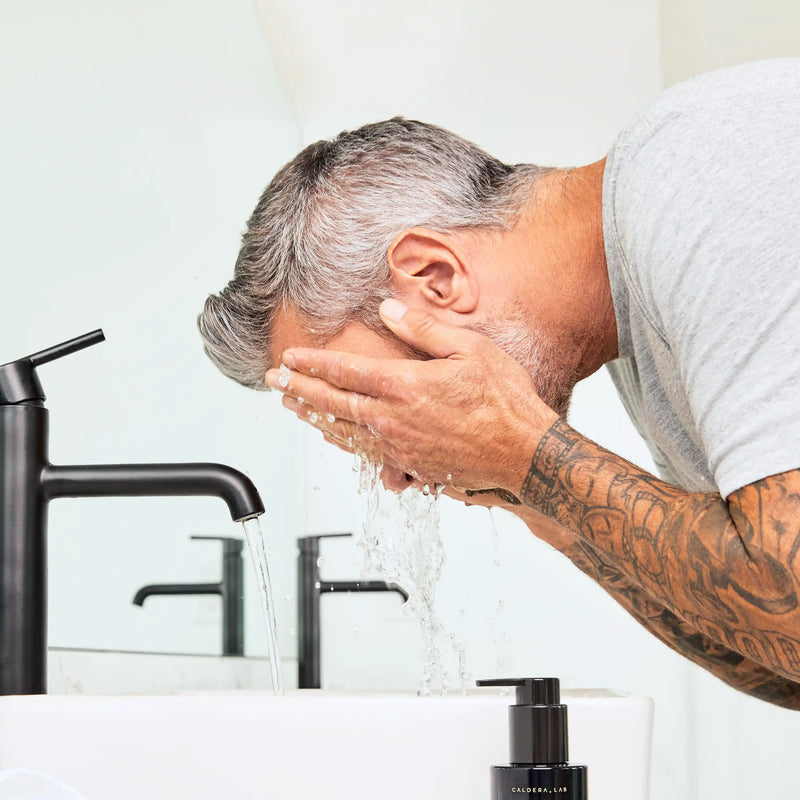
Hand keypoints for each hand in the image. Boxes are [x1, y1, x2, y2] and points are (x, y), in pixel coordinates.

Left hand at [266, 299, 557, 493]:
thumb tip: (387, 309)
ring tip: (293, 408)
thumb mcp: (469, 350)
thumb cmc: (504, 402)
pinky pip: (364, 454)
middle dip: (298, 391)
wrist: (524, 456)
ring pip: (342, 432)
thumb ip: (422, 330)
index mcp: (403, 386)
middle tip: (275, 383)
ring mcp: (398, 447)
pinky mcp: (410, 467)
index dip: (312, 363)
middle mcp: (391, 420)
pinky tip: (334, 439)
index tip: (289, 358)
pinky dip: (342, 443)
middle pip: (331, 404)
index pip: (344, 371)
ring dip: (313, 418)